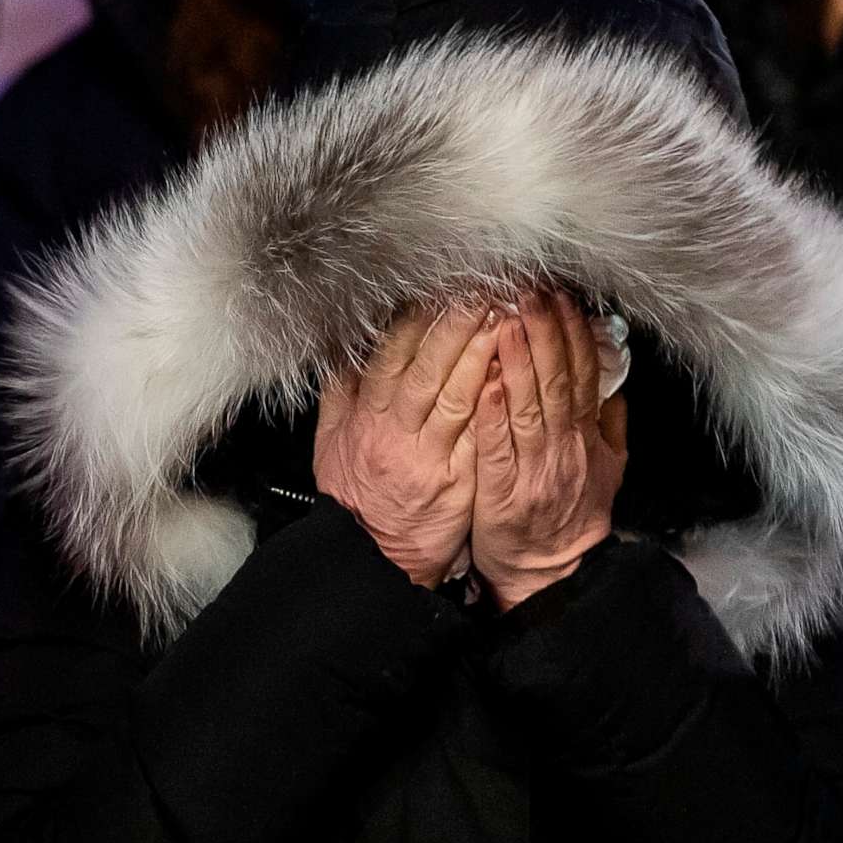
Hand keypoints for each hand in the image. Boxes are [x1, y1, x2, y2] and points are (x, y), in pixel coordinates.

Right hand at [312, 305, 498, 586]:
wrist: (373, 556)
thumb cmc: (356, 497)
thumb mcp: (331, 442)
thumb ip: (339, 393)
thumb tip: (342, 349)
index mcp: (367, 417)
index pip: (392, 355)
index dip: (416, 318)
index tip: (437, 286)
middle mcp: (397, 432)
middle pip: (427, 367)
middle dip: (454, 323)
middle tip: (480, 287)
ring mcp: (429, 455)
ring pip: (455, 395)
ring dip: (480, 353)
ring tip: (503, 316)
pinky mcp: (456, 480)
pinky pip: (477, 435)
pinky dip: (493, 403)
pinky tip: (510, 375)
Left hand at [472, 292, 627, 608]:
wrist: (551, 571)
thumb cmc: (572, 515)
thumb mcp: (609, 469)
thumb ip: (610, 423)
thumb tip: (614, 381)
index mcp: (587, 437)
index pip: (585, 375)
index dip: (575, 334)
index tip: (562, 298)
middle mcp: (565, 448)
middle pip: (558, 382)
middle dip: (545, 333)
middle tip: (530, 292)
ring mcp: (535, 470)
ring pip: (529, 408)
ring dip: (519, 363)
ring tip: (506, 321)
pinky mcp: (503, 492)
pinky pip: (497, 448)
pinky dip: (493, 415)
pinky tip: (485, 383)